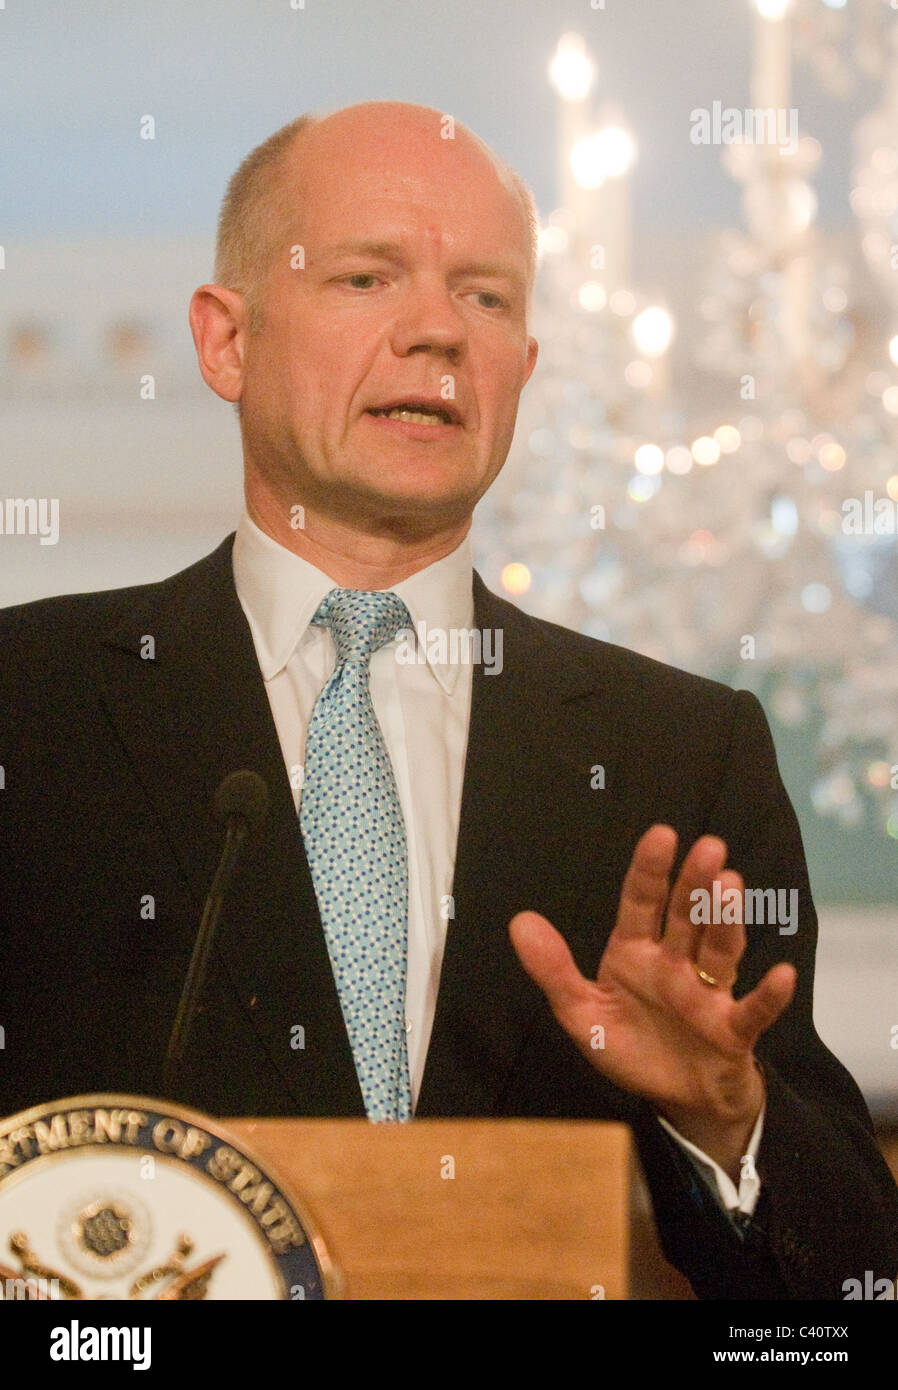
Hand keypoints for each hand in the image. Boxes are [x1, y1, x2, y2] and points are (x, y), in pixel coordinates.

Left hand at [509, 824, 795, 1177]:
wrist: (678, 1101)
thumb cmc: (632, 1048)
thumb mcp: (582, 1014)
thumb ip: (554, 970)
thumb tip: (520, 921)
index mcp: (636, 953)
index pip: (641, 903)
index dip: (650, 870)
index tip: (661, 834)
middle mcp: (675, 964)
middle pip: (686, 917)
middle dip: (695, 883)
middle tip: (708, 848)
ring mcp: (707, 993)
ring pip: (718, 950)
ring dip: (725, 920)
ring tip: (730, 885)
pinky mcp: (733, 1030)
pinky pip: (752, 1011)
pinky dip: (768, 995)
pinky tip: (782, 975)